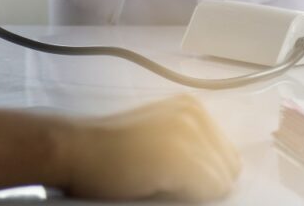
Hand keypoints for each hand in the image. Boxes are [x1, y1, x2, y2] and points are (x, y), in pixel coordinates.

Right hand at [58, 95, 239, 200]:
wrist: (75, 150)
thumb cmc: (108, 148)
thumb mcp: (157, 132)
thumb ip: (190, 141)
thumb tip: (222, 172)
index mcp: (190, 106)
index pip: (227, 153)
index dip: (208, 172)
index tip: (182, 177)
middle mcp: (193, 114)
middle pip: (229, 167)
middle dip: (206, 180)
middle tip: (167, 180)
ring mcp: (187, 134)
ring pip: (220, 182)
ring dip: (195, 189)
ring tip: (158, 180)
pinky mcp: (178, 157)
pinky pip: (208, 190)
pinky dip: (188, 196)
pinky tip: (156, 184)